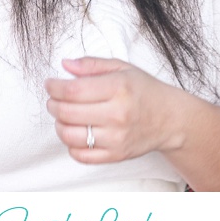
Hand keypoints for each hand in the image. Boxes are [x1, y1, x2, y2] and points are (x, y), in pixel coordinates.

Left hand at [45, 57, 184, 167]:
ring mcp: (116, 138)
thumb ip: (92, 65)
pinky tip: (74, 133)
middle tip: (52, 99)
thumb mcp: (122, 68)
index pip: (74, 90)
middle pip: (69, 113)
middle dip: (53, 105)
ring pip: (71, 136)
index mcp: (118, 88)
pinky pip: (82, 156)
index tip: (50, 84)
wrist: (169, 119)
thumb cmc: (144, 90)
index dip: (55, 87)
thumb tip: (65, 65)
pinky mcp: (116, 156)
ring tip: (61, 116)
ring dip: (59, 125)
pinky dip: (71, 145)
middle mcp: (117, 115)